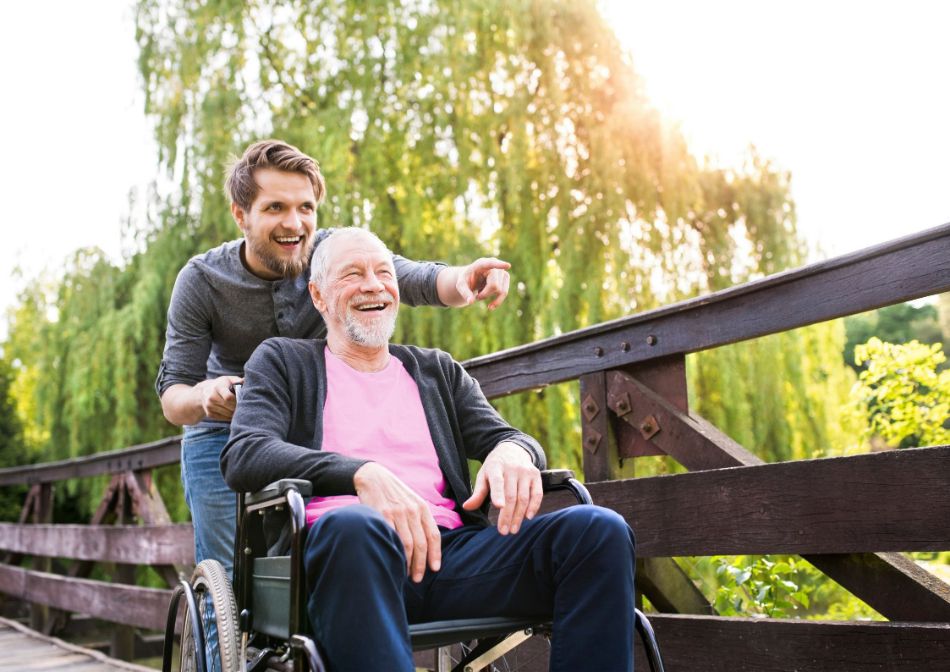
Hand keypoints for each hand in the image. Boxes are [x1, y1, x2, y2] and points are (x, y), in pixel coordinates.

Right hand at [196, 375, 243, 420]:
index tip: (242, 399)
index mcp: (217, 387)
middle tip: (244, 405)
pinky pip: (224, 418)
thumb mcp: (228, 379)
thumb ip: (238, 381)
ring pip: (228, 414)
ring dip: (235, 413)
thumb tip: (245, 381)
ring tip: (239, 408)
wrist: (204, 391)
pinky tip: (233, 411)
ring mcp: (209, 406)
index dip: (237, 400)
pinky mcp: (209, 414)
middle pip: (229, 407)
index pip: (228, 397)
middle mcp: (211, 397)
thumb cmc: (221, 384)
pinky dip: (230, 416)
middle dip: (238, 407)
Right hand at [354, 462, 441, 581]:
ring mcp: (397, 513)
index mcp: (422, 507)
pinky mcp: (382, 515)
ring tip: (406, 574)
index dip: (435, 554)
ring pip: (407, 544)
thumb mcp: (411, 500)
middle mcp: (412, 510)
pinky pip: (391, 538)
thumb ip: (420, 518)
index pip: (433, 535)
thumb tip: (427, 544)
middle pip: (421, 543)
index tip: (435, 568)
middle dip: (421, 565)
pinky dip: (394, 553)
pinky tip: (393, 561)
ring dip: (408, 563)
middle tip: (418, 578)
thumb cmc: (393, 493)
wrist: (373, 477)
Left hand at [455, 257, 510, 309]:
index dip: (499, 265)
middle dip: (485, 294)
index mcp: (481, 263)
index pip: (491, 263)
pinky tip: (490, 305)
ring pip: (501, 291)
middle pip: (494, 285)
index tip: (508, 266)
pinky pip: (505, 293)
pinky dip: (497, 301)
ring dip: (490, 297)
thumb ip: (464, 292)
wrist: (472, 278)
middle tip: (476, 296)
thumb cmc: (466, 280)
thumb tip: (471, 301)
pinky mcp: (505, 278)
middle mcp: (493, 265)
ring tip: (480, 295)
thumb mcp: (460, 285)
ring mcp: (501, 270)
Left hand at [462, 442, 541, 534]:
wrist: (512, 449)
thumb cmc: (495, 467)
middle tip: (503, 531)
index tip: (498, 507)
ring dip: (519, 516)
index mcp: (496, 467)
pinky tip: (528, 517)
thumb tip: (467, 507)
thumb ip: (478, 492)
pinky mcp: (536, 475)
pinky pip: (537, 494)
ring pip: (524, 497)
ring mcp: (526, 472)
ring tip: (513, 529)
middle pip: (511, 495)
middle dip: (507, 515)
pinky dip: (534, 506)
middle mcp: (512, 468)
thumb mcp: (483, 475)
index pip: (497, 482)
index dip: (498, 494)